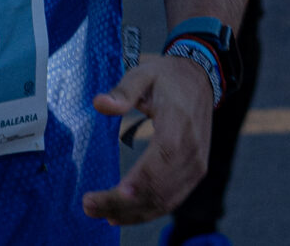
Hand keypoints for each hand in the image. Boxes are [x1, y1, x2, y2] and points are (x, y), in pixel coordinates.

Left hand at [82, 52, 214, 224]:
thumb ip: (123, 90)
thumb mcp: (143, 74)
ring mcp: (196, 165)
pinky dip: (147, 212)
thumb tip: (99, 103)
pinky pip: (171, 200)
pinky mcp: (194, 174)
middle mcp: (192, 151)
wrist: (199, 80)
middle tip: (89, 206)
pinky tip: (122, 215)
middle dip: (124, 202)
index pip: (163, 158)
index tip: (115, 192)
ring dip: (132, 213)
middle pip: (159, 187)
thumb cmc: (167, 78)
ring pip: (164, 200)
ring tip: (100, 214)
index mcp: (179, 125)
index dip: (141, 179)